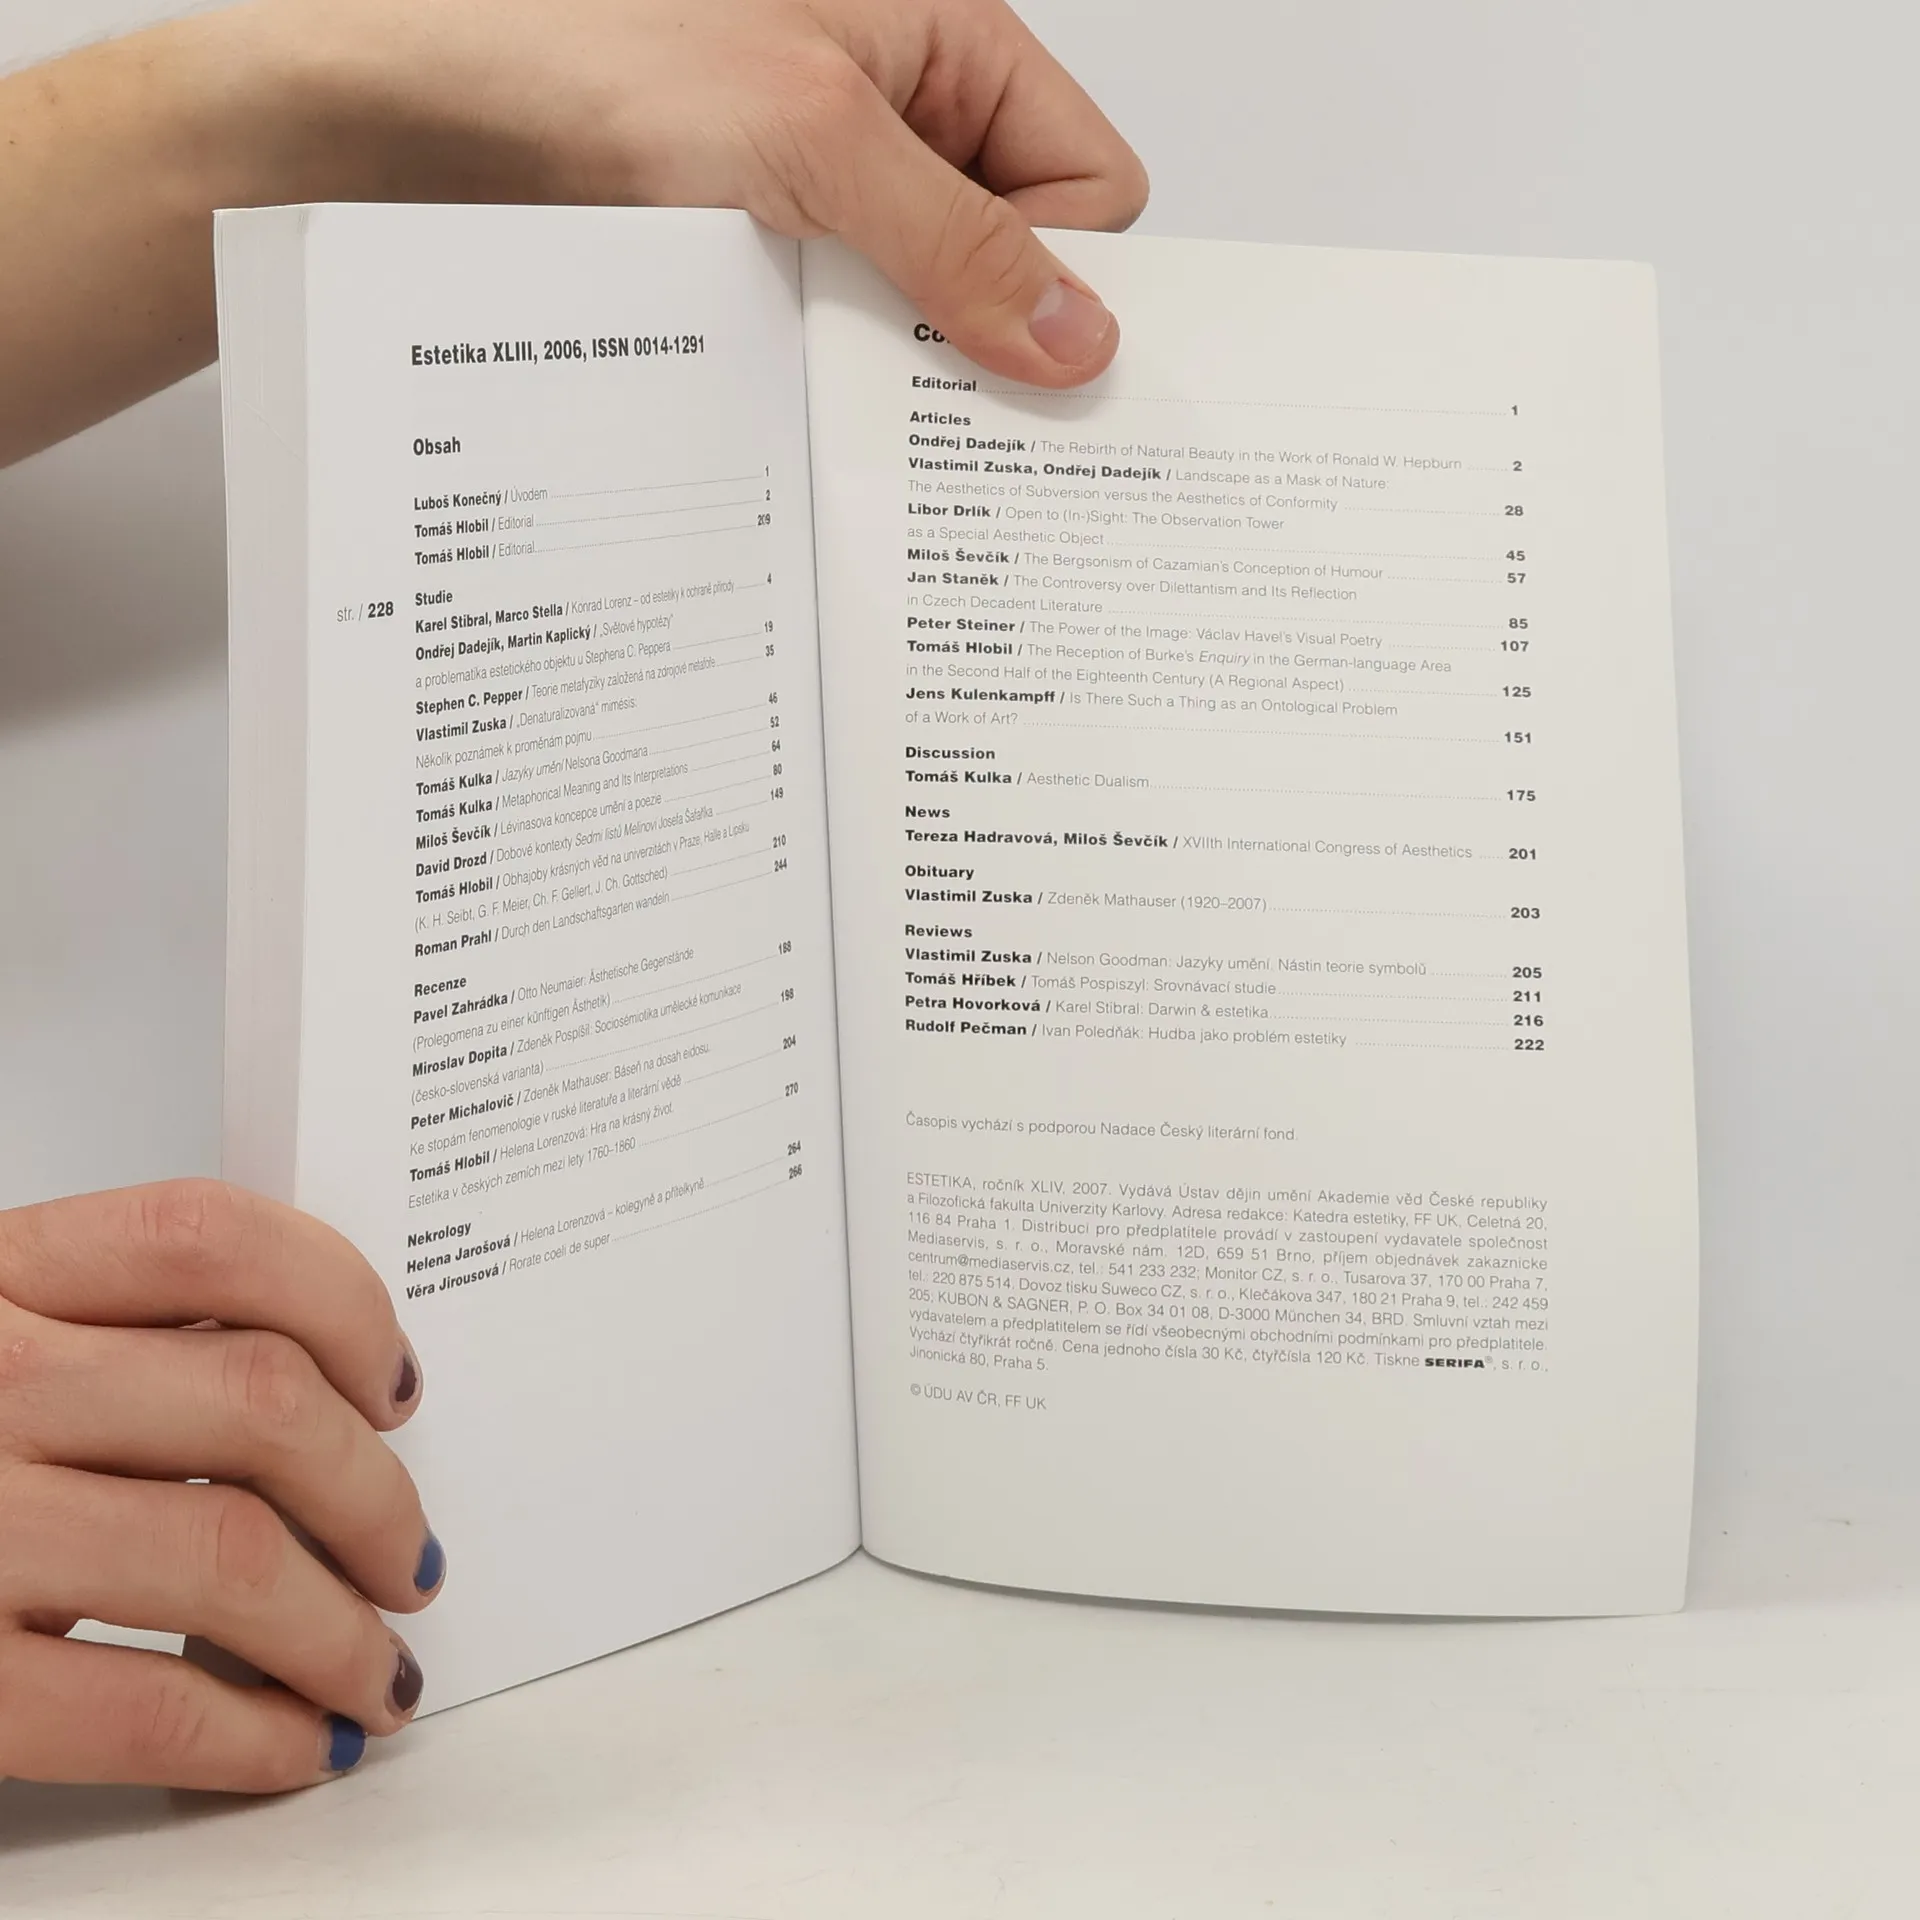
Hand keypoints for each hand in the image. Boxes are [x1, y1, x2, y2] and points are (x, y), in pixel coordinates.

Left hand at [0, 0, 1147, 460]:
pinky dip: (839, 380)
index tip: (1030, 353)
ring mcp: (829, 195)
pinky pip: (847, 339)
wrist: (416, 112)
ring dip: (903, 364)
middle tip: (948, 399)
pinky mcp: (767, 260)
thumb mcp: (810, 137)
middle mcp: (896, 117)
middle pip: (1016, 255)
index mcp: (943, 42)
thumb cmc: (588, 50)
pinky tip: (807, 399)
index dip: (1071, 268)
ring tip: (851, 386)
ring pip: (928, 311)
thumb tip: (1078, 333)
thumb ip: (957, 241)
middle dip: (990, 331)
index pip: (1089, 179)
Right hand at [0, 1181, 441, 1791]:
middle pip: (260, 1400)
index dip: (344, 1304)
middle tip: (408, 1556)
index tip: (394, 1383)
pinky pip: (143, 1710)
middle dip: (376, 1495)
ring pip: (230, 1550)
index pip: (213, 1236)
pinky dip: (252, 1736)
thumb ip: (111, 1337)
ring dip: (342, 1627)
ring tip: (376, 1668)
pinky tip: (293, 1744)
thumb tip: (320, 1402)